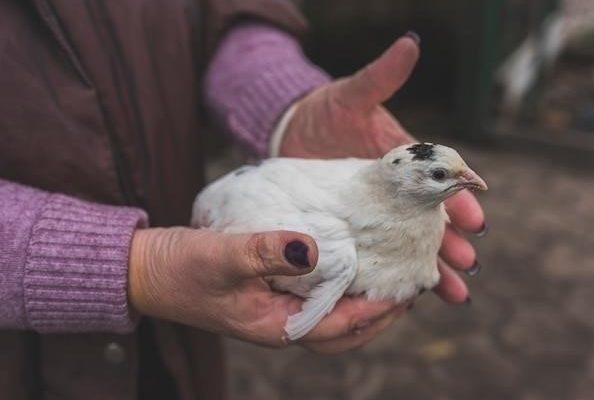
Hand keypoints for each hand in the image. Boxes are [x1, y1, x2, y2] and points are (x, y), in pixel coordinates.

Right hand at [128, 227, 408, 352]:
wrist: (149, 271)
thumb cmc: (182, 269)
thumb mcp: (223, 256)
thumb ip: (267, 251)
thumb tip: (314, 247)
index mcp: (276, 326)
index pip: (342, 326)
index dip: (378, 308)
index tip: (408, 286)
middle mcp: (282, 325)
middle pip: (345, 332)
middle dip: (381, 314)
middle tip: (410, 288)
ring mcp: (276, 314)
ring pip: (333, 319)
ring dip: (363, 304)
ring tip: (388, 279)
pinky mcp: (271, 297)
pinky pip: (317, 301)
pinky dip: (340, 290)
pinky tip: (348, 265)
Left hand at [281, 34, 485, 304]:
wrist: (290, 133)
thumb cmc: (325, 112)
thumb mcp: (351, 96)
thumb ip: (380, 78)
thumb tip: (411, 45)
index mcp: (406, 160)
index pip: (440, 180)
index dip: (459, 198)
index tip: (475, 217)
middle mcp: (399, 190)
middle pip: (432, 219)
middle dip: (451, 241)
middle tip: (468, 264)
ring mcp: (378, 212)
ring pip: (412, 242)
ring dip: (433, 267)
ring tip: (454, 293)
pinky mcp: (357, 227)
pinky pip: (382, 252)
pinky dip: (397, 272)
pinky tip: (411, 294)